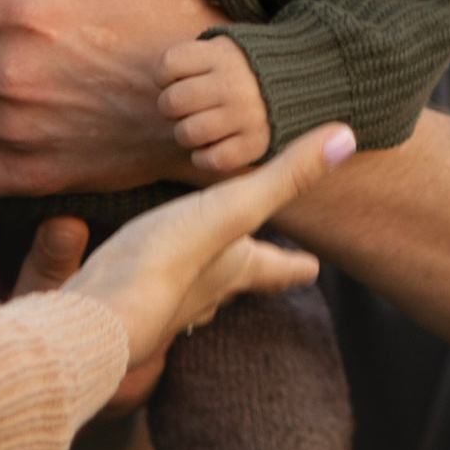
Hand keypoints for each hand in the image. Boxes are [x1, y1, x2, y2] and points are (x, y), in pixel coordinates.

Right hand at [69, 131, 354, 380]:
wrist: (103, 312)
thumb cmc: (170, 260)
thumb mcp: (233, 208)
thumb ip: (284, 177)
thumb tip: (347, 138)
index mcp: (235, 270)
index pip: (275, 269)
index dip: (295, 267)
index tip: (313, 269)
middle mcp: (203, 294)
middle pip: (233, 287)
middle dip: (245, 276)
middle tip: (258, 272)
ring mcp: (161, 305)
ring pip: (189, 296)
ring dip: (197, 286)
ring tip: (197, 278)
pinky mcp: (122, 305)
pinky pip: (143, 292)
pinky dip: (146, 284)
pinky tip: (132, 278)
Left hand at [160, 35, 271, 175]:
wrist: (302, 81)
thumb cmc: (245, 70)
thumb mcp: (223, 48)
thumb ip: (192, 59)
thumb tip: (160, 81)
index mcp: (222, 54)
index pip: (168, 66)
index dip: (165, 76)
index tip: (179, 79)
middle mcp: (234, 84)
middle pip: (172, 102)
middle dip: (171, 107)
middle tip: (187, 107)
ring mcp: (246, 115)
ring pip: (187, 133)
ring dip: (186, 133)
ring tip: (199, 126)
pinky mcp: (256, 143)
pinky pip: (211, 160)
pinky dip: (203, 157)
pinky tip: (210, 146)